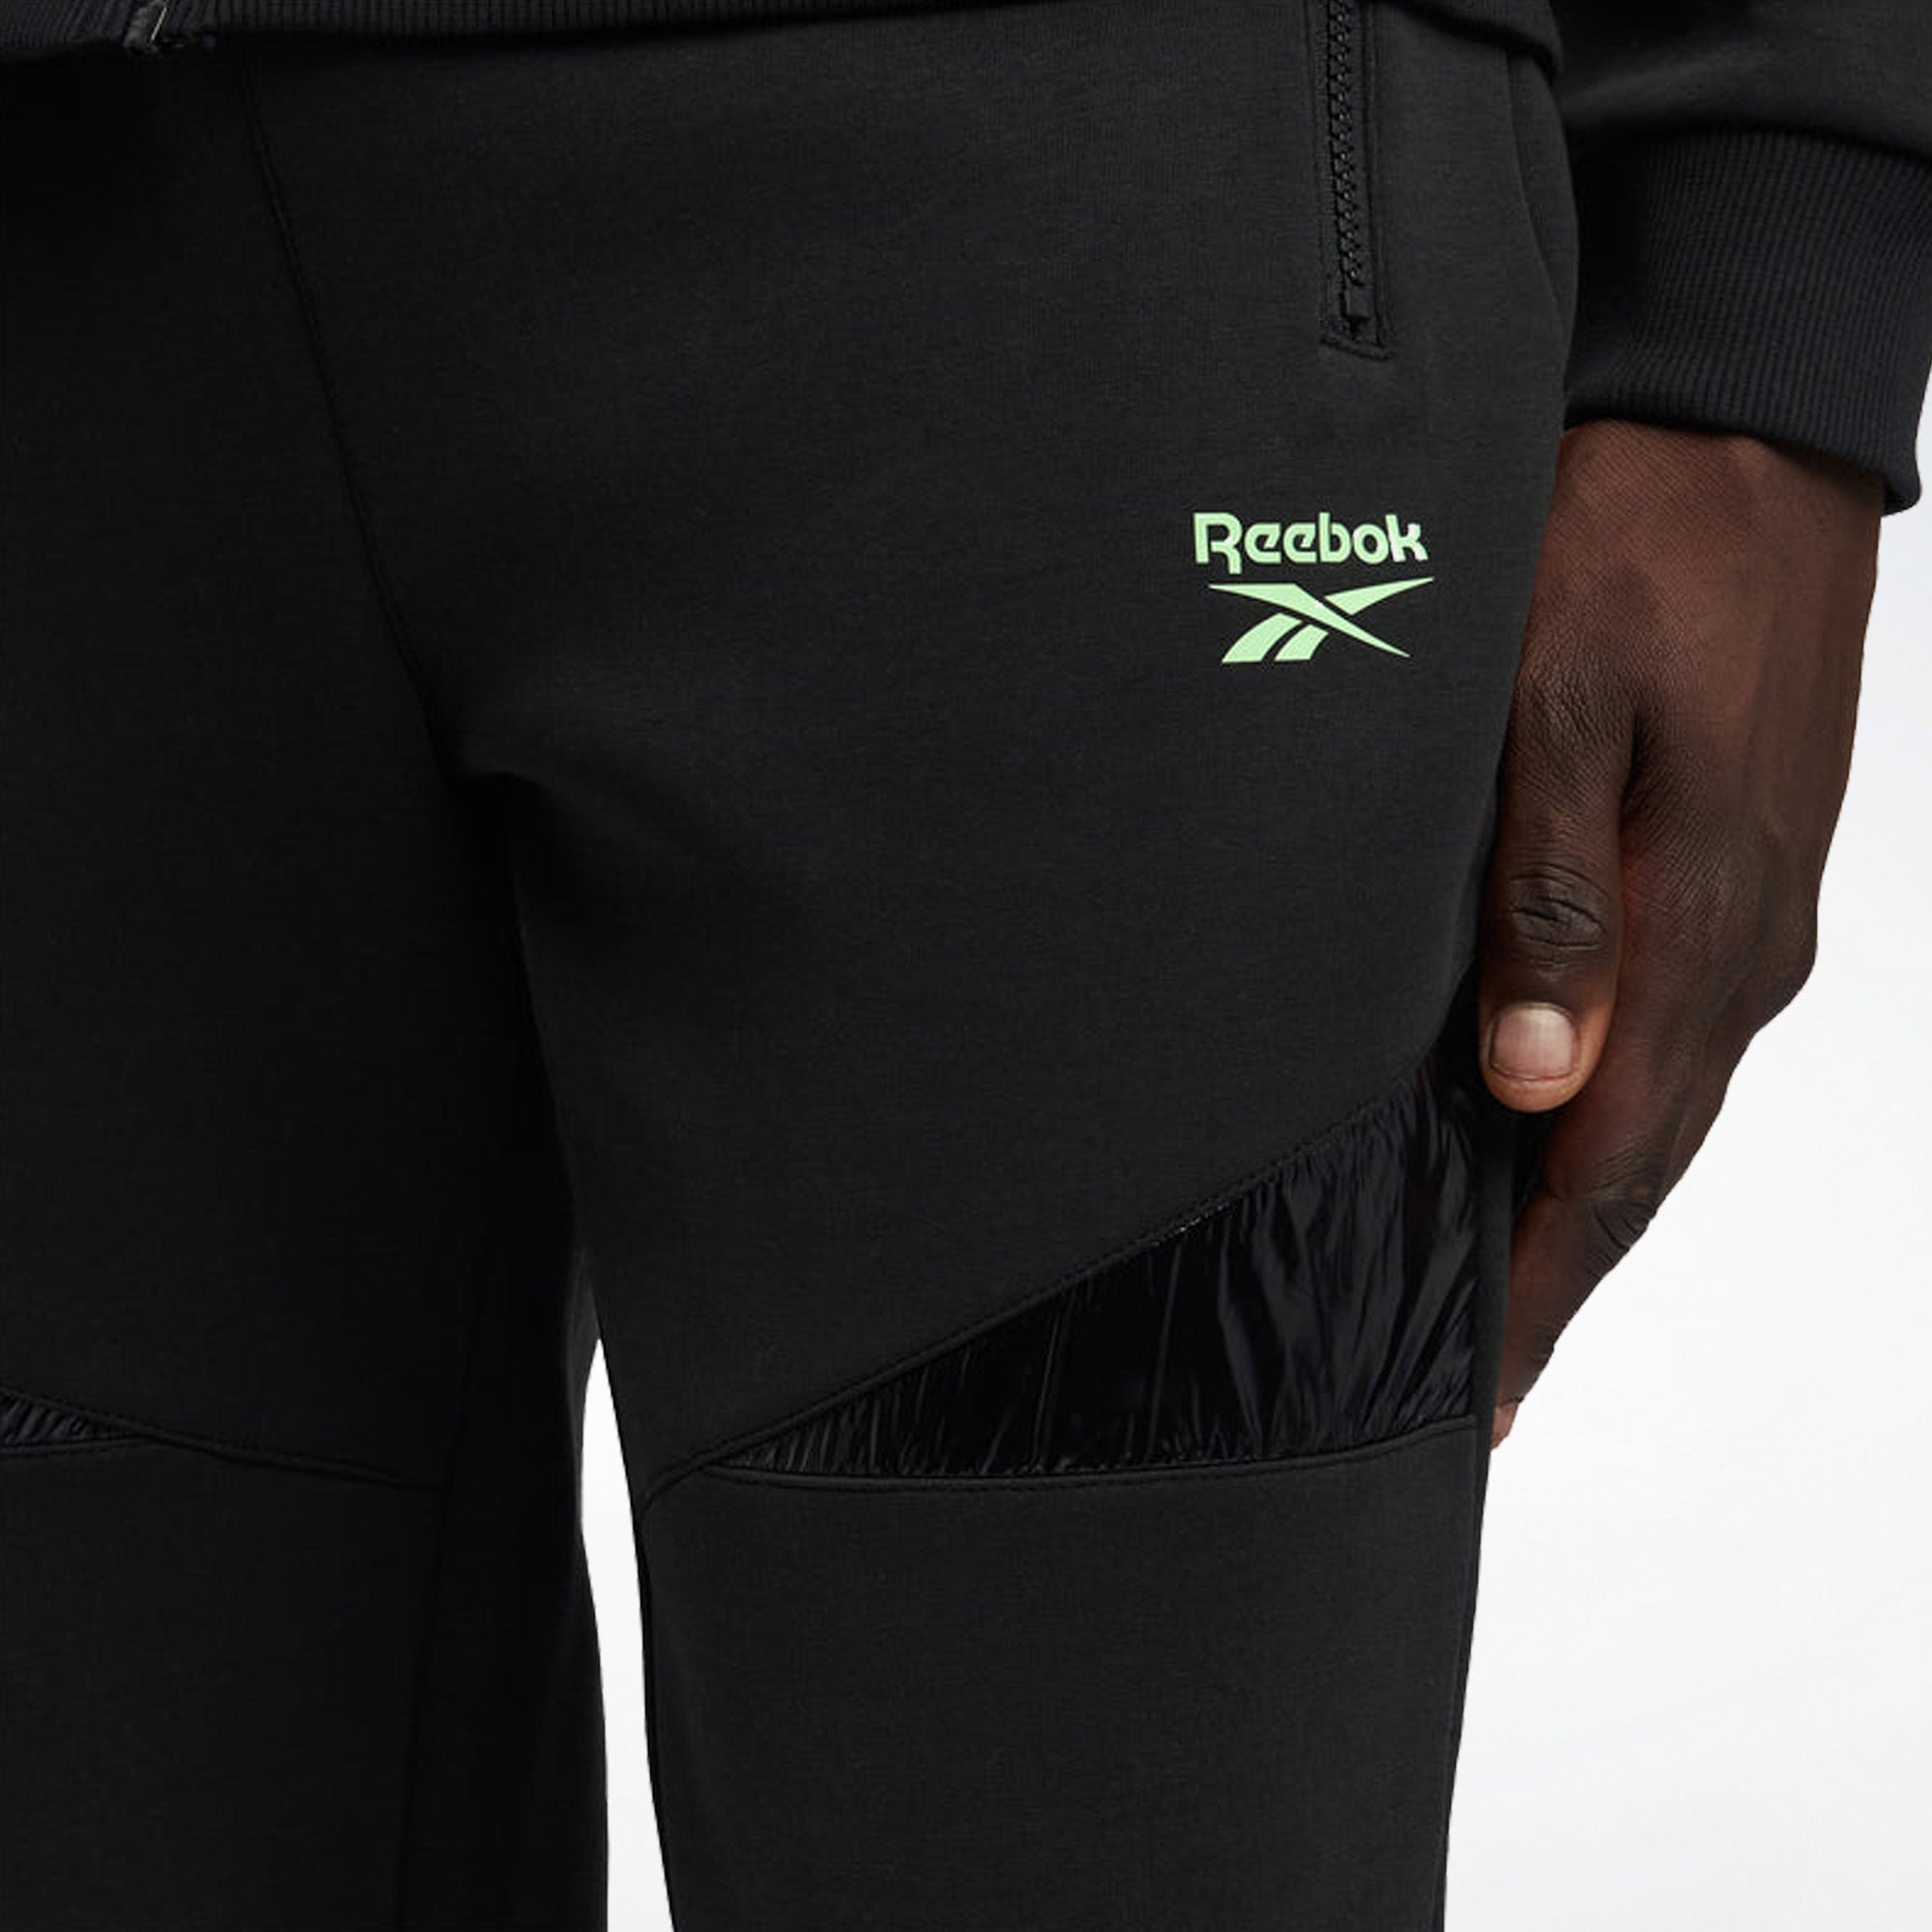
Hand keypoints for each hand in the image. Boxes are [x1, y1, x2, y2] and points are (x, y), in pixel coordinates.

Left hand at [1480, 418, 1882, 1449]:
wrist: (1748, 434)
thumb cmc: (1634, 555)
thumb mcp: (1555, 710)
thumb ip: (1543, 900)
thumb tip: (1527, 1083)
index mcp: (1697, 932)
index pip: (1611, 1165)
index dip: (1543, 1285)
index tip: (1483, 1390)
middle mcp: (1740, 949)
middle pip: (1641, 1157)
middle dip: (1560, 1268)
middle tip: (1481, 1364)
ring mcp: (1752, 911)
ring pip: (1659, 1097)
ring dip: (1583, 1192)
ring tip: (1503, 1267)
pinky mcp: (1741, 866)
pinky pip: (1674, 1026)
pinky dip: (1611, 1101)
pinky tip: (1550, 1114)